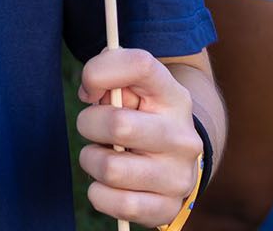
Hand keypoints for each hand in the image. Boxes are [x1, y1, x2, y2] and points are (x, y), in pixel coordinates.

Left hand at [74, 49, 202, 226]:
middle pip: (117, 125)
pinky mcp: (169, 207)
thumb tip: (90, 91)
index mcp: (174, 96)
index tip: (89, 90)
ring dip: (91, 162)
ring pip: (110, 169)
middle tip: (95, 130)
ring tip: (104, 156)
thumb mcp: (129, 86)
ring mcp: (180, 175)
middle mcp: (183, 137)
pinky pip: (118, 204)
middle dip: (89, 125)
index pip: (139, 65)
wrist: (173, 160)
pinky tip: (108, 184)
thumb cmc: (140, 116)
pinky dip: (100, 194)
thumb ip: (106, 71)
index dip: (99, 72)